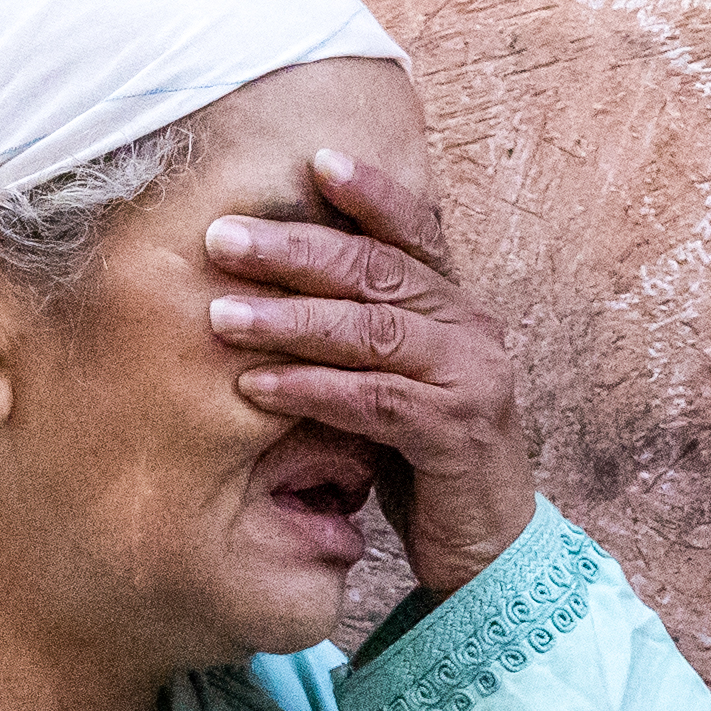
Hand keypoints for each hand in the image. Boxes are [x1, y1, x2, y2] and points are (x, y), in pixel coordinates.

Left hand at [203, 150, 536, 603]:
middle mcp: (474, 331)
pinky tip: (256, 383)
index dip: (372, 194)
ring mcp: (472, 379)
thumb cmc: (425, 463)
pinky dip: (310, 387)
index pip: (417, 234)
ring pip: (374, 330)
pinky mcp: (457, 432)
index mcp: (459, 310)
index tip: (317, 159)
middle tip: (223, 238)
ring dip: (290, 318)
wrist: (488, 550)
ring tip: (221, 314)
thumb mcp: (393, 382)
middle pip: (382, 272)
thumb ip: (359, 334)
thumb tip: (268, 284)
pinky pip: (373, 398)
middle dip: (297, 251)